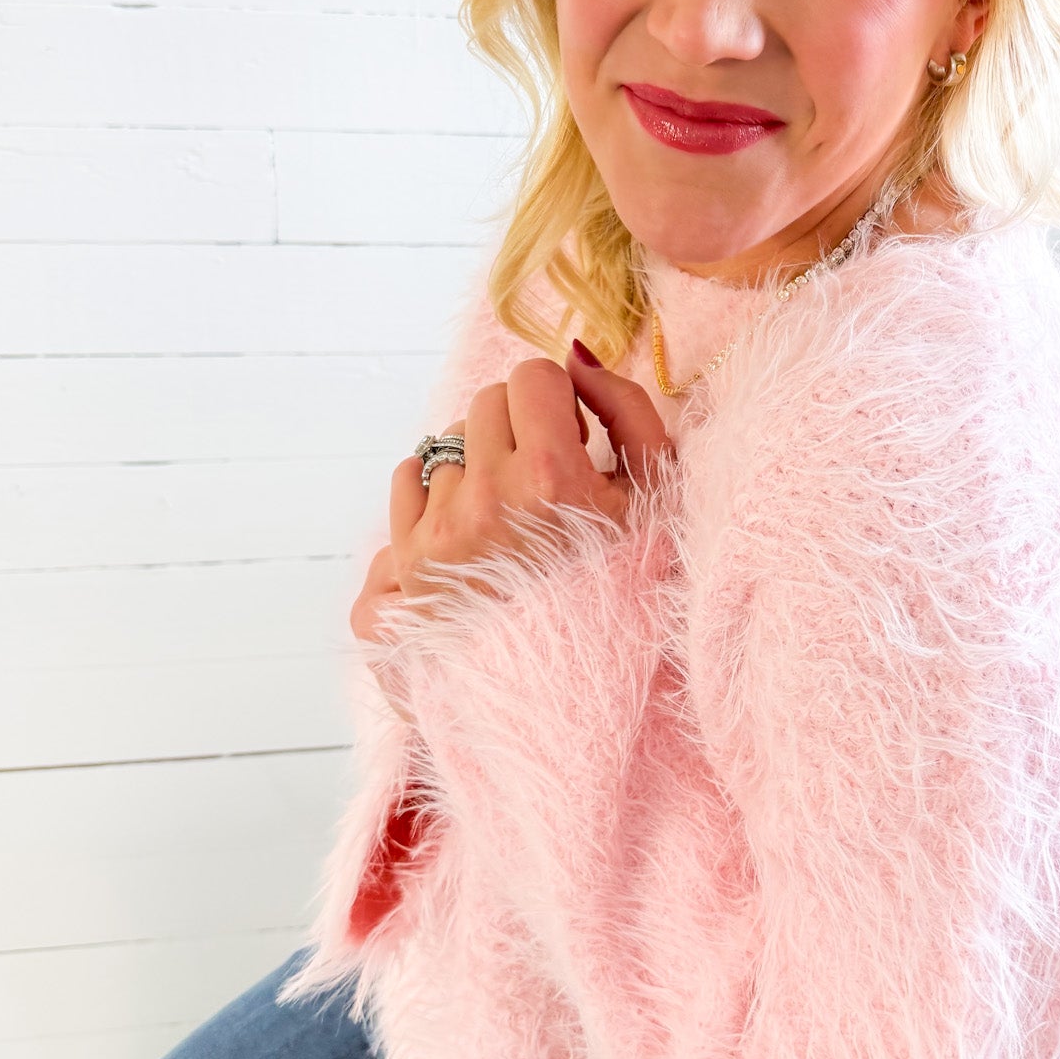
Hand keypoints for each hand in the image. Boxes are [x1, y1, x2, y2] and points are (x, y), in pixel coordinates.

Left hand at [351, 344, 674, 647]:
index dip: (558, 404)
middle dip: (516, 427)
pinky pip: (406, 483)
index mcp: (549, 479)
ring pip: (443, 444)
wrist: (578, 700)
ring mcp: (435, 539)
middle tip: (544, 480)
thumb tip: (576, 357)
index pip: (531, 377)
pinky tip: (474, 536)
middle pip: (483, 402)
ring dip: (477, 465)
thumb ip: (627, 410)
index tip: (572, 442)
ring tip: (511, 519)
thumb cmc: (626, 596)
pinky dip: (436, 497)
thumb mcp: (656, 500)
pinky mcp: (402, 570)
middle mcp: (483, 503)